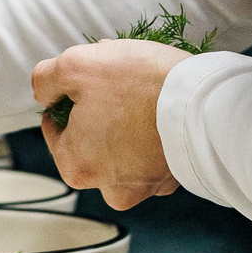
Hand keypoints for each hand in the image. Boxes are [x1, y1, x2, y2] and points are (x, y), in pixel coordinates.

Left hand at [32, 40, 188, 210]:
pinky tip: (162, 105)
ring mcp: (146, 186)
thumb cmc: (140, 85)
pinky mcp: (173, 176)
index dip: (68, 96)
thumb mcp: (74, 64)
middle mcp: (110, 188)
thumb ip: (45, 78)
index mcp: (76, 167)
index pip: (56, 127)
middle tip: (118, 81)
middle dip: (98, 107)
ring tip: (143, 89)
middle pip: (90, 138)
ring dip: (126, 118)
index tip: (89, 81)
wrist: (207, 101)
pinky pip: (152, 150)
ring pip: (122, 145)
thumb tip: (44, 92)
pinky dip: (153, 130)